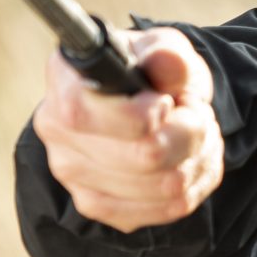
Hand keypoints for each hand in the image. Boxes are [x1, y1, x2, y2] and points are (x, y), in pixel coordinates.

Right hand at [31, 27, 223, 230]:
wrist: (148, 102)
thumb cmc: (151, 71)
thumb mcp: (165, 48)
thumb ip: (168, 55)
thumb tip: (166, 62)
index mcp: (64, 80)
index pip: (85, 114)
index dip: (142, 114)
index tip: (166, 101)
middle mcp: (56, 130)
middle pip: (145, 156)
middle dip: (191, 131)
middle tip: (196, 112)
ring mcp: (72, 174)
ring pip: (166, 185)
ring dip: (199, 156)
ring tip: (199, 131)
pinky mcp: (97, 205)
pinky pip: (168, 208)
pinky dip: (196, 181)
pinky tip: (192, 158)